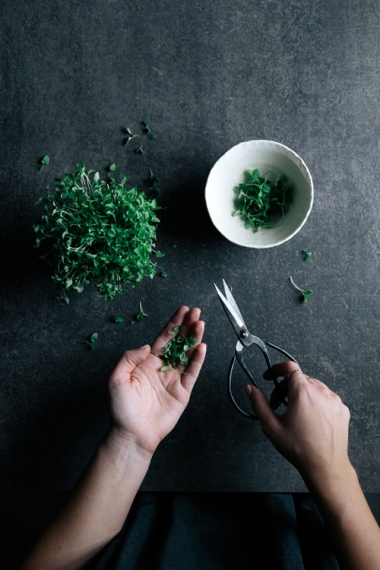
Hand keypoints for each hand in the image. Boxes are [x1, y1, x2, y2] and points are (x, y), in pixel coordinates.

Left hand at [107, 306, 205, 456]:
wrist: (132, 433)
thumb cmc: (121, 408)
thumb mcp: (116, 378)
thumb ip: (129, 358)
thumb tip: (146, 346)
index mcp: (147, 362)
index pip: (163, 338)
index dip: (173, 324)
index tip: (182, 310)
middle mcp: (162, 368)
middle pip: (179, 342)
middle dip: (187, 327)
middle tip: (196, 312)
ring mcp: (174, 379)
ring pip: (188, 354)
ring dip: (195, 339)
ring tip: (200, 324)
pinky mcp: (183, 392)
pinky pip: (192, 373)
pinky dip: (198, 360)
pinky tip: (202, 347)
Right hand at [246, 362, 351, 484]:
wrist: (326, 466)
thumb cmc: (298, 448)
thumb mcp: (271, 426)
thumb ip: (259, 403)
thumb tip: (250, 388)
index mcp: (302, 391)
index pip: (289, 367)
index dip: (276, 369)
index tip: (268, 378)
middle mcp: (320, 391)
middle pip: (299, 378)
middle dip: (285, 388)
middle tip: (278, 405)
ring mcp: (334, 399)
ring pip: (313, 387)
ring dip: (301, 394)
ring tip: (295, 413)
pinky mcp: (342, 408)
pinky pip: (326, 397)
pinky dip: (316, 402)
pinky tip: (311, 419)